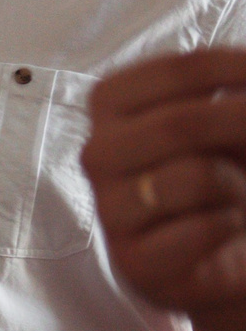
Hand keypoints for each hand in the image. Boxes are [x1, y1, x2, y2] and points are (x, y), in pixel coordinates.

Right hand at [84, 49, 245, 330]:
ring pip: (195, 177)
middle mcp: (100, 153)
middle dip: (244, 126)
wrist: (222, 256)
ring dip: (241, 185)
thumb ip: (237, 102)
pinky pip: (202, 229)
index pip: (176, 71)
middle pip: (182, 124)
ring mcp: (111, 209)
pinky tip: (230, 228)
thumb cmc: (225, 176)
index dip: (233, 69)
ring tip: (240, 196)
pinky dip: (233, 226)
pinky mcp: (134, 261)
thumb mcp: (228, 126)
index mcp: (114, 107)